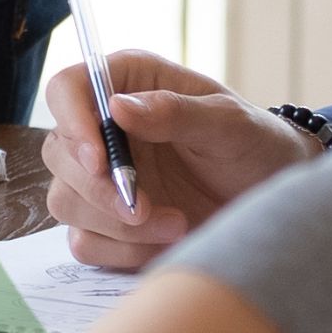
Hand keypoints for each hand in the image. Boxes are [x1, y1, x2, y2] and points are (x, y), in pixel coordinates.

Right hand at [44, 51, 309, 265]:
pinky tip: (165, 241)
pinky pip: (86, 242)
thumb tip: (117, 107)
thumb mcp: (229, 123)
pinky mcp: (107, 221)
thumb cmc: (255, 144)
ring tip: (177, 224)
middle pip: (60, 153)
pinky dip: (122, 250)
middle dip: (99, 189)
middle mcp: (105, 126)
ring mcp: (102, 176)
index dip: (71, 121)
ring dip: (117, 224)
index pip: (68, 88)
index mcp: (128, 81)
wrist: (271, 196)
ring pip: (66, 201)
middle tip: (146, 210)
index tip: (99, 160)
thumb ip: (176, 113)